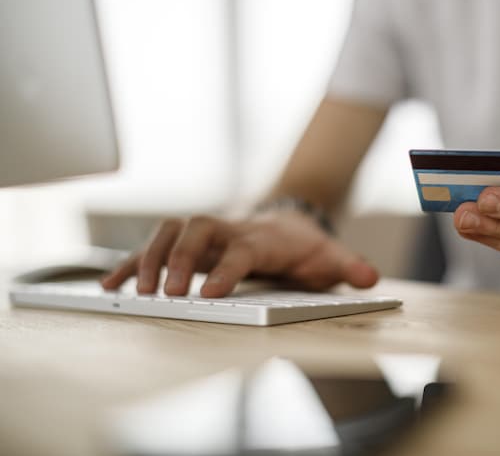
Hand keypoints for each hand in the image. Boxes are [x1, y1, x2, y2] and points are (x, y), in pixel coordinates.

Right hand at [101, 211, 377, 296]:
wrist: (287, 221)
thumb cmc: (303, 244)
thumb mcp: (329, 256)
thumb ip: (348, 266)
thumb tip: (370, 276)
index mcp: (262, 237)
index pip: (242, 249)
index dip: (226, 269)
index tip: (209, 294)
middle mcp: (230, 229)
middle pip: (198, 231)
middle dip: (181, 259)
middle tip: (170, 293)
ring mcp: (208, 233)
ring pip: (171, 231)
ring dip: (150, 258)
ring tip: (134, 290)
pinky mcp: (191, 243)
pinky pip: (156, 246)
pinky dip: (133, 262)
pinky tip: (113, 283)